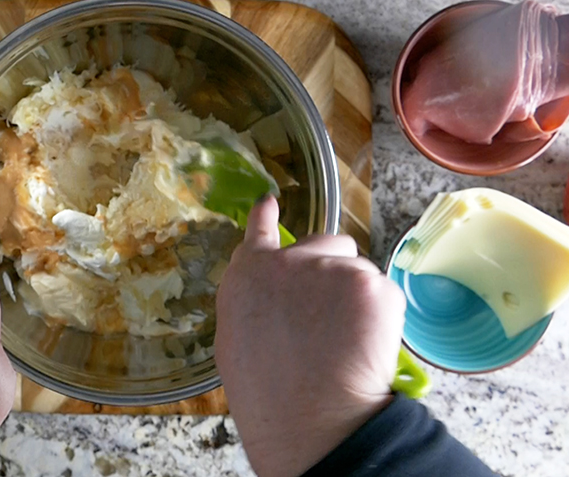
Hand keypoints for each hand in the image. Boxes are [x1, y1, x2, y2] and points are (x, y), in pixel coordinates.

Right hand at [215, 196, 405, 476]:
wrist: (306, 417)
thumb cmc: (266, 392)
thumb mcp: (236, 339)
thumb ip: (254, 300)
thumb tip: (271, 292)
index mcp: (249, 274)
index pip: (258, 231)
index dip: (265, 216)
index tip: (270, 202)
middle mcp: (288, 260)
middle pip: (326, 243)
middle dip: (333, 268)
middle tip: (332, 315)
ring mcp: (331, 268)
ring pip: (359, 271)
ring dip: (358, 295)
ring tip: (347, 339)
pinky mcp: (370, 284)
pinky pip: (384, 294)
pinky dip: (381, 318)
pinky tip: (365, 346)